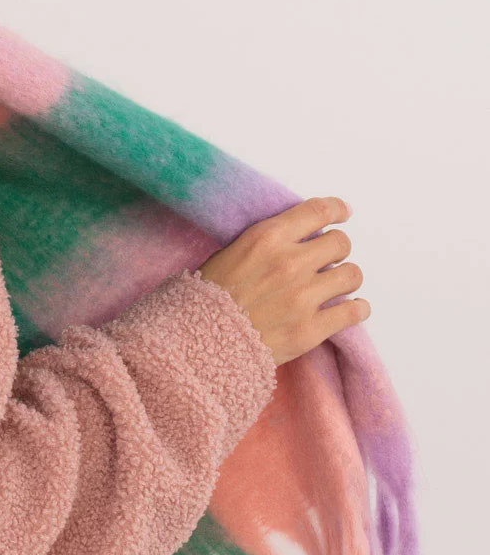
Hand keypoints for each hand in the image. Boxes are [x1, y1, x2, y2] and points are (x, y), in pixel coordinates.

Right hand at [197, 196, 369, 364]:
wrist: (196, 344)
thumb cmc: (206, 298)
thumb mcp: (230, 253)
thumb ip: (267, 242)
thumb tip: (301, 237)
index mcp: (267, 238)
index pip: (318, 211)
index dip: (336, 210)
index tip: (343, 214)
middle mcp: (290, 263)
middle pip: (341, 243)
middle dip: (335, 251)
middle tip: (326, 262)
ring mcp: (303, 297)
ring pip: (352, 274)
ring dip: (345, 279)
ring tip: (335, 287)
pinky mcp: (310, 329)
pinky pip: (355, 311)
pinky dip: (357, 309)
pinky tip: (352, 309)